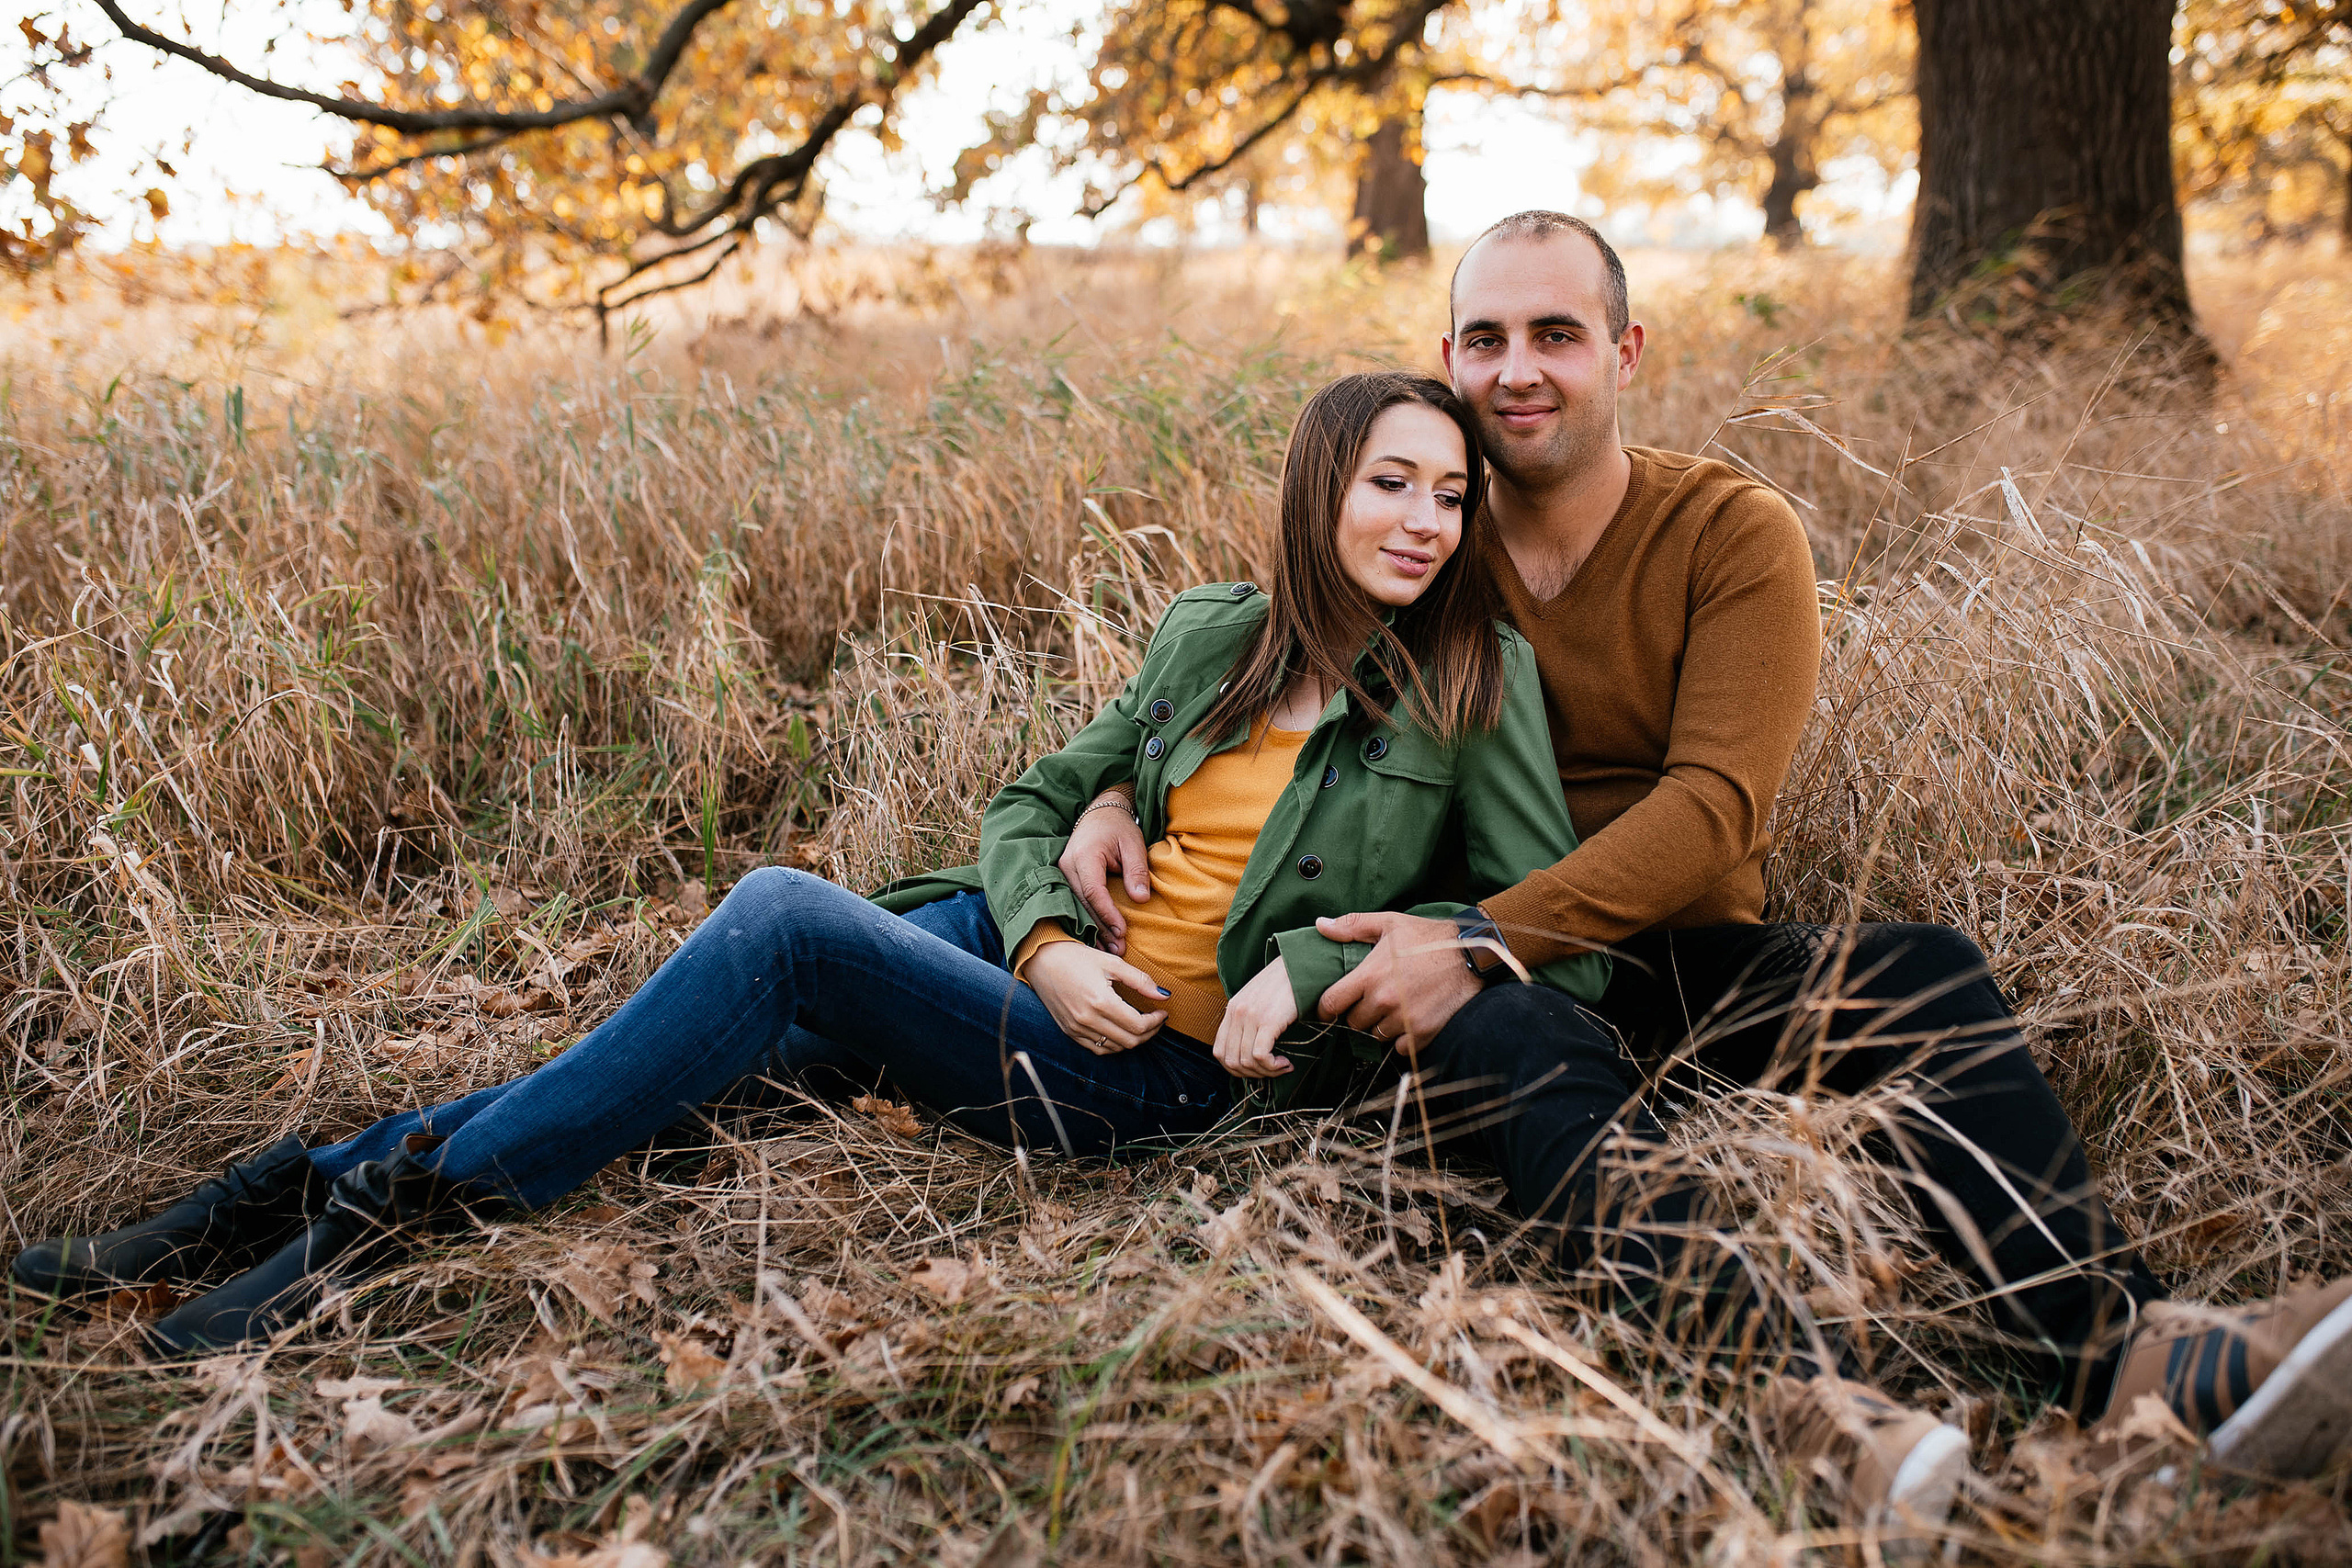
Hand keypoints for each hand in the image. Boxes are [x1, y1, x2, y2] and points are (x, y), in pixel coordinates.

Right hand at [1025, 941, 1168, 1054]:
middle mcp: (1087, 1020)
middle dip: (1149, 1033)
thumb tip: (1164, 995)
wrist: (1040, 960)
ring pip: (1115, 1048)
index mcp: (1101, 1002)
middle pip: (1130, 1041)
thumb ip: (1140, 980)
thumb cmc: (1075, 957)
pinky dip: (1113, 1045)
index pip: (1138, 1025)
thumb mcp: (1111, 962)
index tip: (1162, 1012)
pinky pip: (1096, 1049)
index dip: (1156, 1022)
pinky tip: (1119, 1031)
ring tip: (1140, 1025)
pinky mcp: (1069, 1031)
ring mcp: (1076, 1028)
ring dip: (1132, 1040)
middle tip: (1156, 1020)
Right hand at [1058, 788, 1149, 954]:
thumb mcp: (1134, 844)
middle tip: (1118, 949)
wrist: (1101, 814)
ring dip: (1093, 929)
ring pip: (1076, 906)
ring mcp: (1063, 872)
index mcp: (1084, 855)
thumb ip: (1136, 871)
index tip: (1122, 931)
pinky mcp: (1065, 878)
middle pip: (1082, 903)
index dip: (1107, 914)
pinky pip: (1074, 903)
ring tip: (1111, 949)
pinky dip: (1087, 920)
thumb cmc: (1119, 828)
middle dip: (1100, 928)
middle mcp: (1067, 865)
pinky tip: (1099, 938)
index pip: (1093, 891)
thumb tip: (1140, 899)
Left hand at [1213, 957, 1297, 1077]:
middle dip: (1252, 1074)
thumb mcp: (1259, 1001)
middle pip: (1231, 1061)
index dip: (1236, 1069)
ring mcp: (1250, 1016)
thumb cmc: (1285, 985)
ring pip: (1245, 1062)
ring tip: (1282, 1065)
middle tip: (1272, 1070)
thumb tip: (1252, 1053)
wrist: (1301, 964)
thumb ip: (1250, 1021)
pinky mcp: (1267, 1020)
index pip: (1219, 1052)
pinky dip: (1273, 1066)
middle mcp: (1236, 1013)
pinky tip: (1286, 1063)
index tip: (1257, 1069)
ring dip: (1266, 1072)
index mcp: (1232, 1009)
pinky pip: (1259, 1055)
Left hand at [1312, 912, 1483, 1056]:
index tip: (1329, 1010)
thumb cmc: (1427, 937)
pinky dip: (1402, 1038)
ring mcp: (1403, 1019)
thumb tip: (1321, 925)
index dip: (1325, 1009)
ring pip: (1376, 1035)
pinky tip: (1409, 1020)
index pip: (1331, 1003)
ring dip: (1380, 1025)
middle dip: (1358, 1013)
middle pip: (1354, 1022)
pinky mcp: (1422, 1033)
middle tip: (1371, 1001)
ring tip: (1393, 1008)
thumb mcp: (1389, 923)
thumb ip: (1352, 926)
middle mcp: (1383, 1001)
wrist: (1469, 954)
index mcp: (1369, 976)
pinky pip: (1399, 1047)